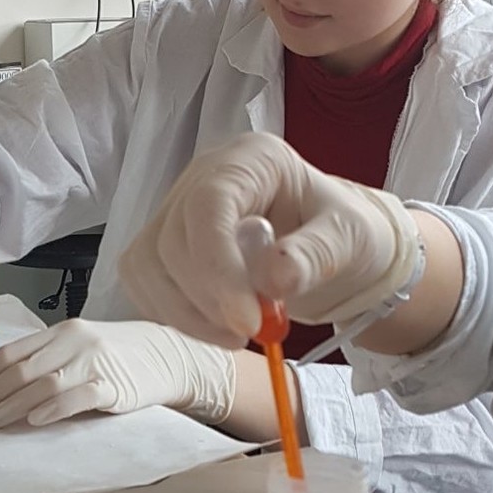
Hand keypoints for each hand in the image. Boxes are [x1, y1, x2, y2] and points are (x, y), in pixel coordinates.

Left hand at [0, 317, 235, 427]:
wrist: (166, 356)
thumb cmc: (114, 357)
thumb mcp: (76, 350)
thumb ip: (44, 362)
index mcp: (58, 332)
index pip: (8, 352)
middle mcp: (73, 341)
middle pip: (20, 368)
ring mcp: (94, 362)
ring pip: (43, 382)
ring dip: (11, 404)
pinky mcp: (114, 385)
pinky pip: (79, 396)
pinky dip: (53, 408)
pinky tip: (34, 420)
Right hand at [120, 133, 420, 348]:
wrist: (330, 244)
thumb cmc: (342, 231)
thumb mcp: (349, 239)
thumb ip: (316, 255)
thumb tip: (275, 278)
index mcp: (252, 159)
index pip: (208, 205)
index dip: (218, 267)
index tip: (246, 320)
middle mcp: (203, 177)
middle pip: (173, 239)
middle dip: (208, 299)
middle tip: (252, 331)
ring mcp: (177, 209)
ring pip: (147, 264)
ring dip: (186, 313)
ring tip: (237, 334)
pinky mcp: (162, 245)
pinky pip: (144, 283)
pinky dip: (173, 314)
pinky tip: (213, 327)